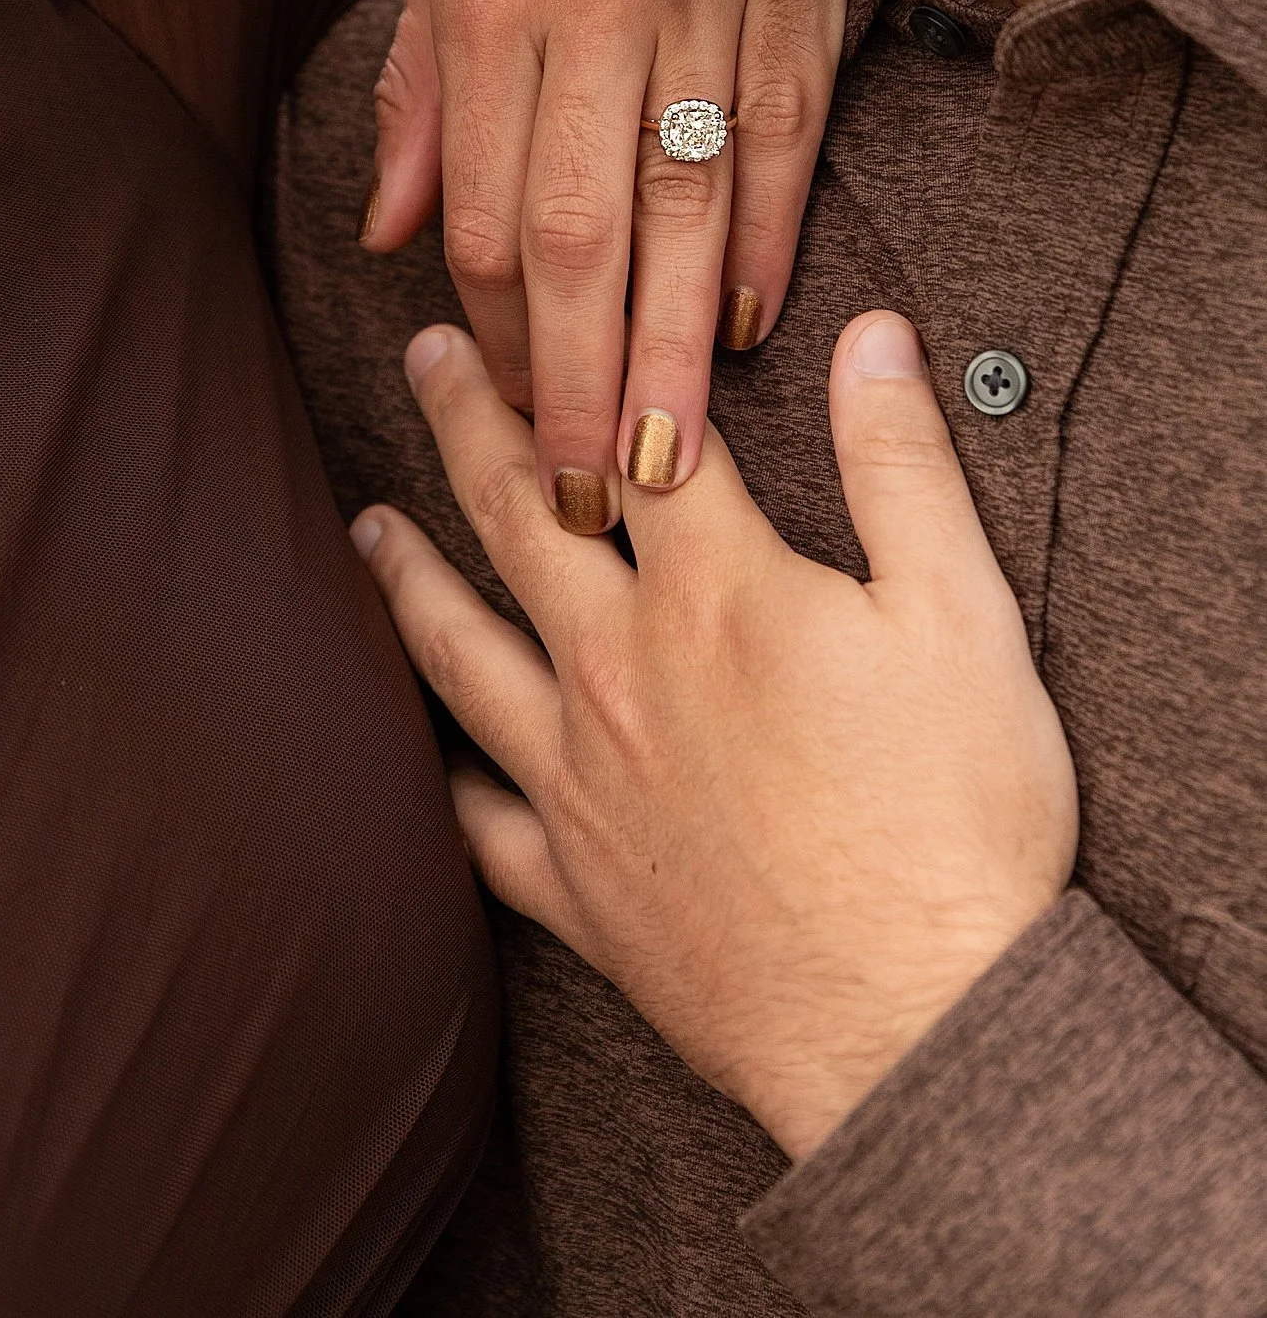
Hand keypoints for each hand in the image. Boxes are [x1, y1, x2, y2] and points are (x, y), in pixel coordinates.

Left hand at [352, 315, 1078, 1160]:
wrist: (920, 1029)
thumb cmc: (958, 823)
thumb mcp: (964, 616)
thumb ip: (902, 465)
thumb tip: (871, 336)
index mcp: (718, 594)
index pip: (633, 439)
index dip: (588, 355)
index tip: (532, 302)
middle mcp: (622, 671)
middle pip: (522, 517)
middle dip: (467, 425)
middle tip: (426, 357)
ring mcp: (583, 783)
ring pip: (462, 653)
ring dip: (409, 578)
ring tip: (368, 527)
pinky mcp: (578, 888)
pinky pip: (476, 823)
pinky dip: (438, 780)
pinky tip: (414, 755)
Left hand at [361, 0, 855, 531]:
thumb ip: (421, 89)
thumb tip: (391, 237)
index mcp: (484, 0)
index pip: (482, 207)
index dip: (494, 330)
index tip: (510, 420)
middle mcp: (586, 7)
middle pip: (576, 233)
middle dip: (577, 380)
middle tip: (591, 507)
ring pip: (684, 205)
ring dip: (674, 343)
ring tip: (671, 459)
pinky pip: (780, 132)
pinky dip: (767, 232)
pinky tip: (755, 321)